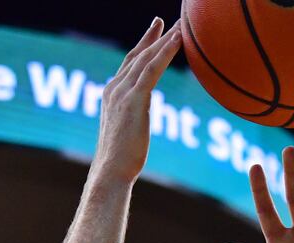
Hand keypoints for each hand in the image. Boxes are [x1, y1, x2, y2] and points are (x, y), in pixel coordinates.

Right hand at [92, 18, 182, 185]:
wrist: (110, 171)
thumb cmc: (119, 162)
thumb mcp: (126, 134)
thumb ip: (132, 120)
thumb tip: (139, 125)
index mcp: (111, 95)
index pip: (129, 63)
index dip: (143, 45)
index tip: (155, 30)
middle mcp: (114, 88)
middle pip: (138, 55)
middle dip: (155, 36)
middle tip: (171, 20)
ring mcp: (123, 92)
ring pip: (146, 58)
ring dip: (165, 39)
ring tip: (182, 25)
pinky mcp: (134, 99)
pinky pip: (152, 69)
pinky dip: (165, 52)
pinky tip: (178, 40)